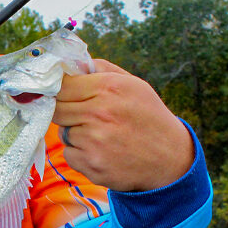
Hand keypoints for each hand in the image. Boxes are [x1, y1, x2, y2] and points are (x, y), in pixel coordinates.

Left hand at [52, 59, 193, 191]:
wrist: (170, 158)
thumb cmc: (148, 117)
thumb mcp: (133, 84)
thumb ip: (100, 69)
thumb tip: (71, 64)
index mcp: (109, 88)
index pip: (62, 85)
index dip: (59, 89)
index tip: (62, 93)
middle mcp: (99, 113)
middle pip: (57, 108)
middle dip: (65, 110)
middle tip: (82, 114)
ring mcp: (94, 141)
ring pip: (63, 132)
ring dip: (75, 132)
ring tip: (102, 134)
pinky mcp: (91, 164)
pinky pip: (69, 153)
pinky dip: (80, 153)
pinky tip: (102, 150)